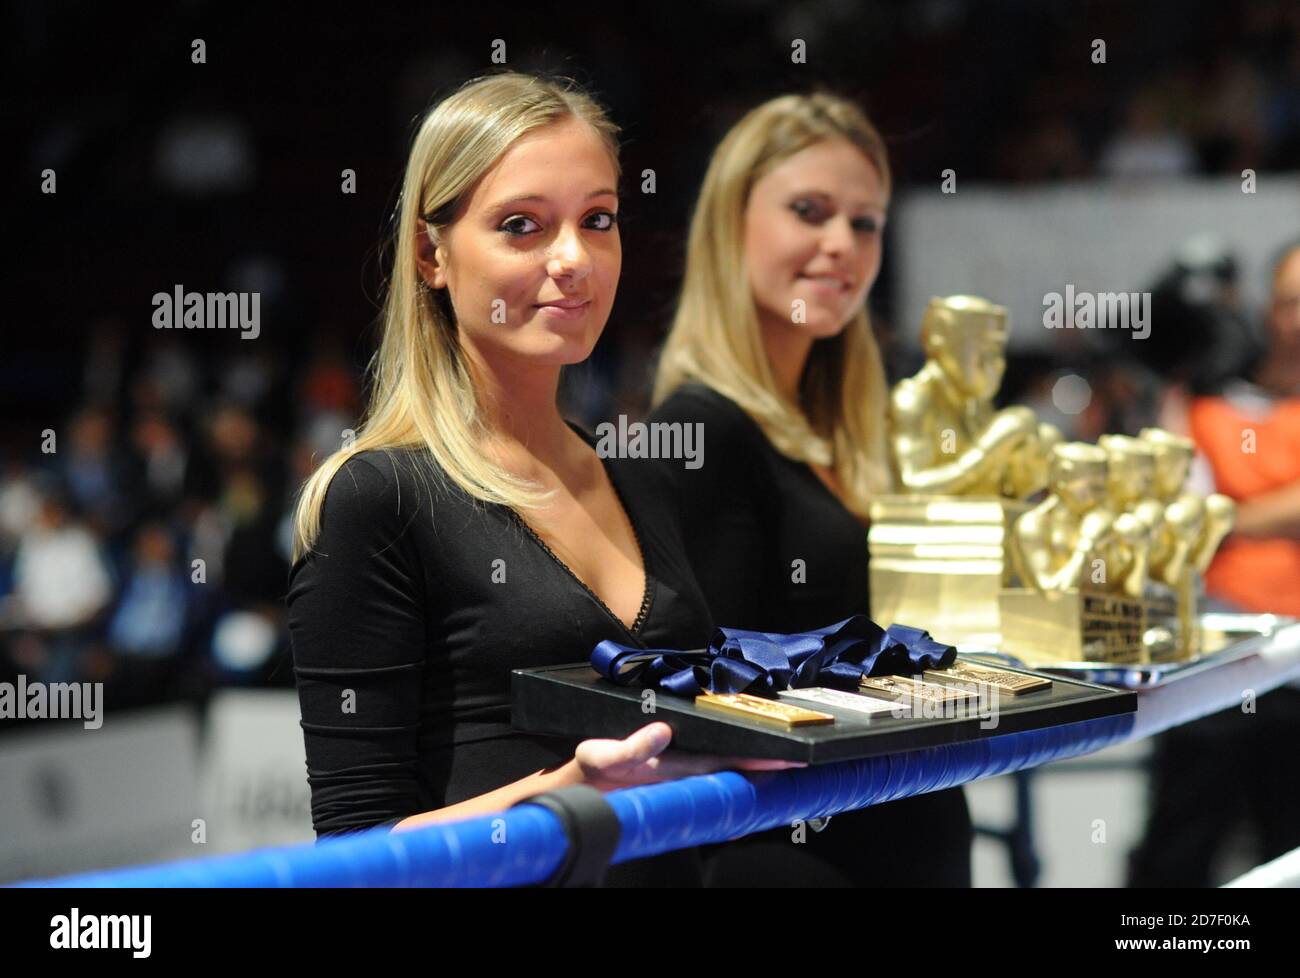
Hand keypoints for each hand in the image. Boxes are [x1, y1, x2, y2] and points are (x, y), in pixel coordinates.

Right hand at [569, 721, 804, 792]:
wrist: (581, 789)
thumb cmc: (593, 772)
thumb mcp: (602, 756)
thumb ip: (632, 747)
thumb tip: (663, 731)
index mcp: (672, 770)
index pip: (726, 764)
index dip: (758, 761)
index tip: (788, 758)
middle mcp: (684, 776)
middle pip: (736, 771)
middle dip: (768, 766)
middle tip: (802, 758)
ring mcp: (682, 778)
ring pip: (727, 774)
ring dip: (755, 769)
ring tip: (785, 762)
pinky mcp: (675, 775)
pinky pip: (713, 772)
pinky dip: (734, 769)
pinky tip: (750, 767)